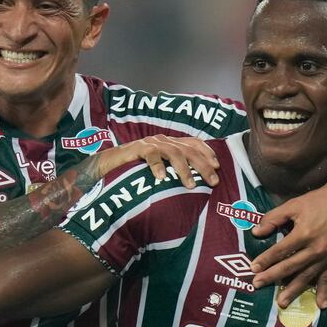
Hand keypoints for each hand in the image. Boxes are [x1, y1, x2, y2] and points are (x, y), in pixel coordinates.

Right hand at [102, 135, 219, 187]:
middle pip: (189, 150)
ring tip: (190, 185)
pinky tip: (161, 178)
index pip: (194, 143)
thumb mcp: (160, 169)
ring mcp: (151, 144)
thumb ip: (173, 172)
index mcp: (171, 143)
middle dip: (203, 165)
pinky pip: (151, 155)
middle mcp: (164, 141)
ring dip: (184, 169)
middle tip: (213, 181)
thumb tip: (194, 185)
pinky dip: (157, 166)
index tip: (218, 166)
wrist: (108, 163)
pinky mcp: (137, 148)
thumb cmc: (136, 169)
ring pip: (174, 153)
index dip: (207, 152)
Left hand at [249, 168, 326, 307]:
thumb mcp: (294, 205)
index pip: (280, 250)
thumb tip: (256, 233)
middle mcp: (315, 248)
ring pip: (307, 276)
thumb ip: (274, 218)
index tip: (253, 268)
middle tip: (257, 284)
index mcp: (304, 233)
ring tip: (281, 303)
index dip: (265, 259)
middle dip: (272, 276)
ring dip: (293, 290)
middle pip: (290, 266)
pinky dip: (324, 292)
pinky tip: (320, 306)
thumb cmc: (319, 201)